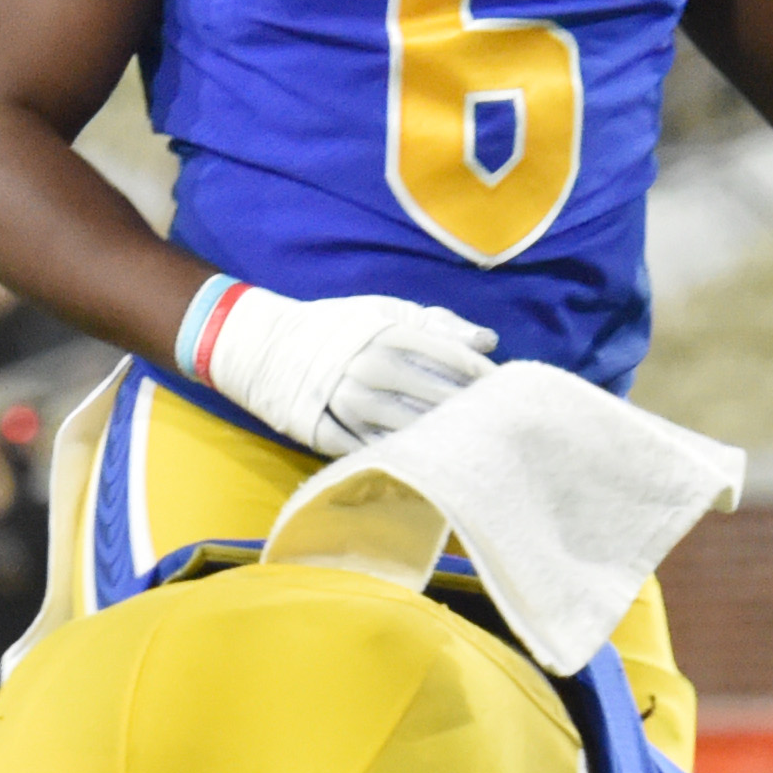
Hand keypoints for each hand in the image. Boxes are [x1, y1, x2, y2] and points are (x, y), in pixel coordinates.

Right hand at [182, 277, 499, 454]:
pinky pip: (374, 450)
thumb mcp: (383, 311)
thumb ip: (438, 323)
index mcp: (386, 333)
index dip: (482, 374)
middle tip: (496, 421)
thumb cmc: (337, 327)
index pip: (449, 356)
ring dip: (440, 437)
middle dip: (469, 410)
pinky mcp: (328, 432)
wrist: (266, 347)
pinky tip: (427, 461)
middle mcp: (369, 368)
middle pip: (435, 396)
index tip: (506, 387)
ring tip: (467, 444)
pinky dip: (403, 456)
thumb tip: (488, 341)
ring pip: (408, 428)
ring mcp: (347, 404)